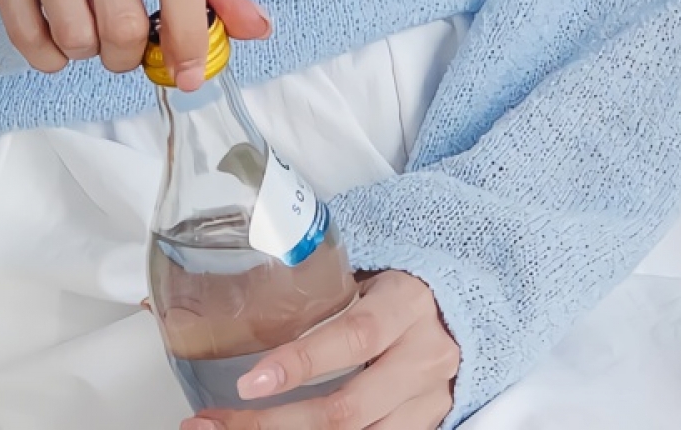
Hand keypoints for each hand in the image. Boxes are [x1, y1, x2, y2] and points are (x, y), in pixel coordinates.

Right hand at [0, 0, 270, 87]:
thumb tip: (258, 29)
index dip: (188, 29)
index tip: (191, 72)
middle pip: (121, 17)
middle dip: (132, 54)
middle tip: (133, 45)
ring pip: (73, 32)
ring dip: (92, 52)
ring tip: (97, 30)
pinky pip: (23, 28)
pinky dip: (47, 54)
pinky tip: (61, 42)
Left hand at [182, 271, 458, 429]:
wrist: (466, 306)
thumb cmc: (405, 279)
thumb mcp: (374, 265)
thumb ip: (326, 282)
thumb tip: (248, 279)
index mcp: (406, 304)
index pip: (353, 338)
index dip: (302, 363)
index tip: (252, 380)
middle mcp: (423, 358)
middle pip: (346, 408)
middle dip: (274, 423)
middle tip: (214, 422)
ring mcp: (428, 401)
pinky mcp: (426, 425)